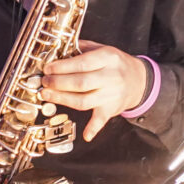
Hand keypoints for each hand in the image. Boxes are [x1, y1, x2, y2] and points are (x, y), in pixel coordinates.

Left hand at [34, 45, 151, 139]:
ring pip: (84, 100)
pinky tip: (85, 135)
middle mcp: (111, 77)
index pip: (82, 63)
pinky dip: (93, 129)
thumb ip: (82, 48)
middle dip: (58, 83)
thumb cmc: (117, 64)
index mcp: (108, 58)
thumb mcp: (103, 49)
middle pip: (81, 82)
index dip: (62, 67)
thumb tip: (58, 49)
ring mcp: (111, 95)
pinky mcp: (111, 109)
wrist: (139, 80)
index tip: (48, 68)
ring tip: (47, 95)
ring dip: (62, 99)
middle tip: (45, 82)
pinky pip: (101, 120)